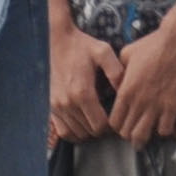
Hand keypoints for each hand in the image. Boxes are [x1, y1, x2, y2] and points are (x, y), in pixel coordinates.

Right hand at [48, 22, 120, 140]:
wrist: (56, 42)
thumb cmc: (81, 46)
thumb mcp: (103, 52)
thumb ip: (116, 71)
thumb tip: (125, 91)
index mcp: (82, 92)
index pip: (100, 125)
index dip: (112, 127)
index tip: (117, 119)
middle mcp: (67, 103)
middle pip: (89, 132)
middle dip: (102, 130)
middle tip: (110, 120)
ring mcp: (57, 106)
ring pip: (76, 134)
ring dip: (89, 132)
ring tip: (98, 121)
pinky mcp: (51, 106)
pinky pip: (63, 131)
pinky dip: (74, 132)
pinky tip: (83, 124)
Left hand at [109, 16, 175, 143]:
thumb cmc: (152, 44)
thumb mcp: (127, 54)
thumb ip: (119, 71)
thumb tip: (117, 81)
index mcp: (126, 90)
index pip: (114, 122)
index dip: (117, 125)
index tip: (122, 122)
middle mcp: (139, 101)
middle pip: (127, 132)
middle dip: (128, 133)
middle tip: (133, 130)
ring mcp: (157, 105)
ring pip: (143, 136)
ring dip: (143, 137)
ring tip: (146, 134)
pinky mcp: (174, 105)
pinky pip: (165, 130)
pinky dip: (163, 130)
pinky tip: (164, 124)